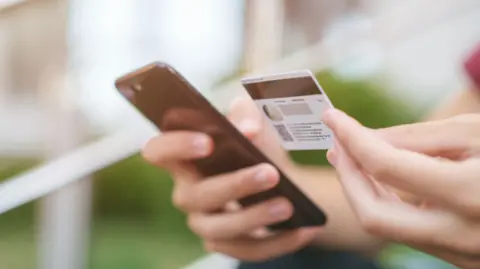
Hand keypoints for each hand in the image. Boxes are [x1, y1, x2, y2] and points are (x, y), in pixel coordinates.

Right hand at [142, 97, 319, 260]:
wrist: (278, 175)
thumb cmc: (256, 145)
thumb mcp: (253, 121)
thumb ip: (247, 114)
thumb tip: (248, 128)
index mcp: (184, 158)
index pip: (158, 151)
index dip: (175, 146)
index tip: (207, 141)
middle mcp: (187, 192)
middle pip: (195, 195)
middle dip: (233, 185)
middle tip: (269, 173)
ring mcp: (205, 222)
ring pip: (220, 229)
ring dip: (254, 217)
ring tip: (288, 205)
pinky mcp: (227, 243)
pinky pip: (248, 250)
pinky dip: (278, 241)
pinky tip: (304, 229)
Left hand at [324, 109, 479, 268]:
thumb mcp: (475, 132)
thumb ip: (416, 137)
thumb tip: (364, 138)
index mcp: (470, 194)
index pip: (386, 166)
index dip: (352, 138)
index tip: (333, 118)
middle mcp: (462, 234)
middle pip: (373, 214)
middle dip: (347, 176)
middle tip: (337, 143)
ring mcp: (462, 254)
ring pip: (388, 227)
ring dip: (363, 190)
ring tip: (354, 155)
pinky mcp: (461, 260)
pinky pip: (409, 232)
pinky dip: (388, 203)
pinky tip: (385, 179)